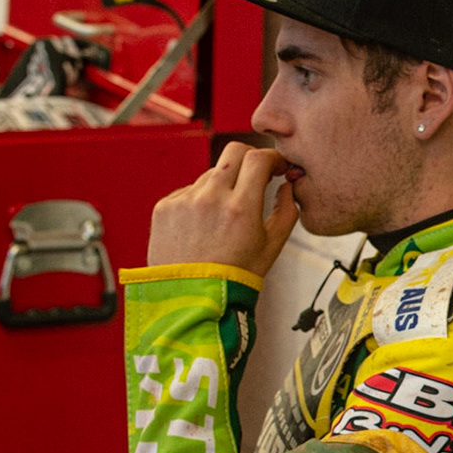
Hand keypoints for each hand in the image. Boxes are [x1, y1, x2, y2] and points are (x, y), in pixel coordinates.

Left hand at [146, 142, 298, 275]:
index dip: (272, 158)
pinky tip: (202, 227)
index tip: (276, 166)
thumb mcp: (272, 247)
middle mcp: (211, 198)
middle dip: (249, 159)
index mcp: (241, 208)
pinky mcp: (164, 207)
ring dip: (223, 185)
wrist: (191, 300)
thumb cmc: (234, 278)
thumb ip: (287, 211)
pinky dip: (199, 201)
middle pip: (234, 153)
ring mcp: (184, 201)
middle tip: (254, 175)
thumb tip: (287, 187)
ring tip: (224, 217)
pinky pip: (187, 191)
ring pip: (210, 174)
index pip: (259, 159)